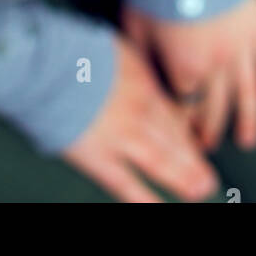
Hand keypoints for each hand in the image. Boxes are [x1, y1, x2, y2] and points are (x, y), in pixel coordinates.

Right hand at [61, 30, 221, 202]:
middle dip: (193, 162)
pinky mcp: (97, 157)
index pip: (174, 114)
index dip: (188, 135)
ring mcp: (120, 137)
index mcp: (144, 85)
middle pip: (174, 140)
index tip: (199, 148)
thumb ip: (135, 66)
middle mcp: (139, 112)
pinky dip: (144, 199)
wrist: (46, 65)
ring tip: (198, 192)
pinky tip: (158, 207)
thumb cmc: (75, 52)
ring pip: (160, 161)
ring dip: (182, 179)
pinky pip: (126, 183)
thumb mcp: (116, 48)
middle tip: (209, 180)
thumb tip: (143, 74)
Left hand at [119, 0, 255, 153]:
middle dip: (210, 132)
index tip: (175, 134)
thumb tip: (143, 81)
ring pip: (250, 97)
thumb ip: (143, 58)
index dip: (179, 123)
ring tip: (248, 141)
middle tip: (206, 146)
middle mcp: (218, 65)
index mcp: (185, 68)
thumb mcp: (135, 22)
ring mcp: (244, 48)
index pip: (184, 109)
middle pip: (216, 109)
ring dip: (249, 123)